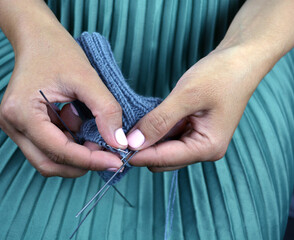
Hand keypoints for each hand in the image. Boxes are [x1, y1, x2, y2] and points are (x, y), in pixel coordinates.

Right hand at [0, 9, 127, 177]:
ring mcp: (15, 127)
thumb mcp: (87, 78)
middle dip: (82, 163)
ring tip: (94, 136)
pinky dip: (70, 144)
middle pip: (49, 163)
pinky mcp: (23, 126)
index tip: (116, 161)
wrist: (38, 38)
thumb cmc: (58, 52)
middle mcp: (12, 124)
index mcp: (22, 112)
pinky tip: (80, 126)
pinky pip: (48, 147)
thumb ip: (105, 111)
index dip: (89, 160)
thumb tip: (119, 143)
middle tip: (108, 154)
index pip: (58, 151)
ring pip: (48, 158)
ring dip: (76, 155)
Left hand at [126, 45, 262, 171]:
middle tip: (121, 133)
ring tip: (131, 125)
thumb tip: (134, 143)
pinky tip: (146, 120)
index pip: (165, 159)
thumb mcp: (186, 96)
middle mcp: (204, 149)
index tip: (115, 147)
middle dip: (143, 149)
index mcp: (207, 147)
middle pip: (164, 160)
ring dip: (149, 140)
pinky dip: (157, 131)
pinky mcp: (195, 131)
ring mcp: (200, 141)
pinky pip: (170, 137)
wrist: (240, 59)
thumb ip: (159, 121)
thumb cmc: (220, 75)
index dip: (139, 155)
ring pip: (165, 150)